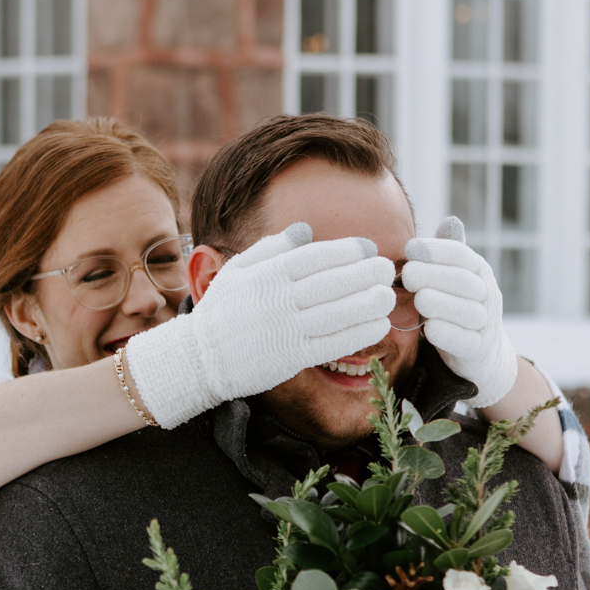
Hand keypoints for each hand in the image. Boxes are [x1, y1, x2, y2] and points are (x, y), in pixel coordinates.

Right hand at [125, 223, 395, 428]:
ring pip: (337, 313)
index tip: (369, 248)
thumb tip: (306, 230)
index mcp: (267, 274)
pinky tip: (378, 325)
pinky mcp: (290, 357)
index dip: (347, 251)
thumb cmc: (222, 312)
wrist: (200, 359)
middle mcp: (278, 299)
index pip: (315, 257)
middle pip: (332, 282)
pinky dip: (359, 332)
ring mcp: (285, 329)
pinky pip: (333, 343)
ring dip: (368, 303)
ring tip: (388, 296)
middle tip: (389, 269)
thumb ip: (272, 248)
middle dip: (365, 274)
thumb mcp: (238, 270)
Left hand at [401, 217, 517, 408]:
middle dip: (434, 275)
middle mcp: (488, 294)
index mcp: (480, 271)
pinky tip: (429, 329)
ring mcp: (486, 323)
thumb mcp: (453, 280)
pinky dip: (448, 334)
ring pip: (466, 311)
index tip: (409, 248)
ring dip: (442, 303)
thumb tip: (450, 221)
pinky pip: (464, 341)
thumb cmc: (455, 309)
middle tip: (407, 274)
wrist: (479, 353)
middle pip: (462, 281)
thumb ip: (447, 257)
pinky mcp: (478, 349)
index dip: (436, 250)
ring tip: (420, 299)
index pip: (460, 255)